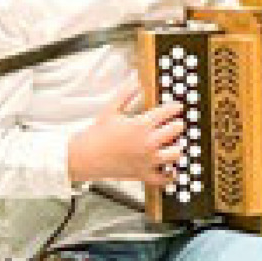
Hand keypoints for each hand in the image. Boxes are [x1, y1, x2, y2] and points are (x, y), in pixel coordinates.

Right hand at [67, 82, 185, 189]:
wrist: (84, 158)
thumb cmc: (96, 135)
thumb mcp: (110, 110)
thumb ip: (125, 95)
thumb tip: (136, 83)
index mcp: (141, 125)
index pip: (168, 112)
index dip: (174, 107)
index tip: (176, 107)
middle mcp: (148, 143)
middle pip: (177, 130)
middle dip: (176, 125)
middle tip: (174, 124)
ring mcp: (147, 160)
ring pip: (176, 153)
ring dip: (176, 147)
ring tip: (171, 144)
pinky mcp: (143, 174)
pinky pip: (165, 178)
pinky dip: (170, 174)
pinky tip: (169, 168)